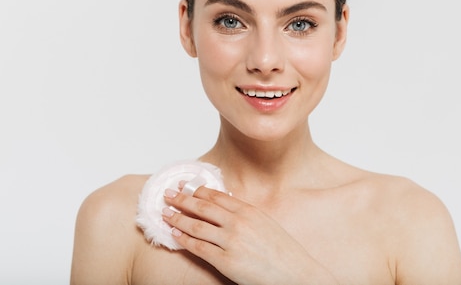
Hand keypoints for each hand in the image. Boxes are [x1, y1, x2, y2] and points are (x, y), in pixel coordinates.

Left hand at [162, 185, 338, 284]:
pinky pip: (199, 248)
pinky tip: (174, 235)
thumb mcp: (265, 224)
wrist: (296, 274)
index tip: (183, 186)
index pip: (215, 196)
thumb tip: (225, 206)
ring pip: (197, 226)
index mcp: (248, 211)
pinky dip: (184, 240)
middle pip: (202, 207)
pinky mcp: (226, 262)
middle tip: (166, 194)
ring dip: (177, 218)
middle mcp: (238, 223)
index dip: (196, 190)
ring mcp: (232, 242)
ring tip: (165, 213)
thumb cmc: (283, 252)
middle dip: (181, 199)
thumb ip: (244, 215)